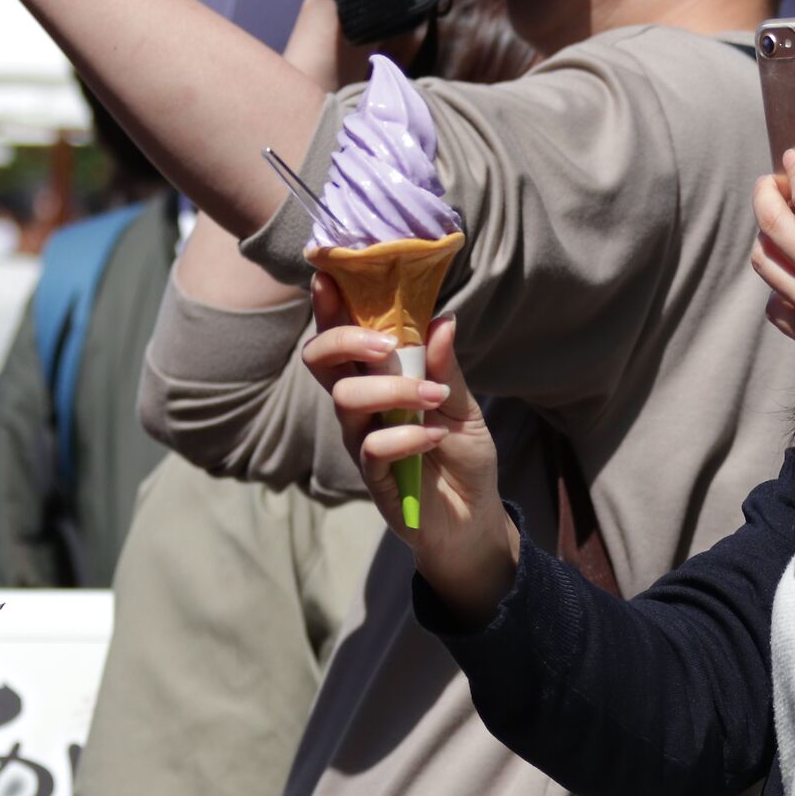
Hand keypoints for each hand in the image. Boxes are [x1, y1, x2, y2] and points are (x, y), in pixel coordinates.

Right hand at [300, 282, 518, 623]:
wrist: (474, 520)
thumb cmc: (464, 456)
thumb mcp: (464, 405)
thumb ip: (445, 367)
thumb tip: (442, 319)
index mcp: (378, 379)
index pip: (343, 336)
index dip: (330, 306)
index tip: (327, 275)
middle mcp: (361, 406)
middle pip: (320, 361)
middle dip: (345, 339)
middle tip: (387, 344)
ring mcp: (362, 441)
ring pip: (346, 399)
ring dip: (392, 389)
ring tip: (433, 399)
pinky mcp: (373, 477)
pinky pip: (373, 447)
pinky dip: (407, 436)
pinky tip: (436, 436)